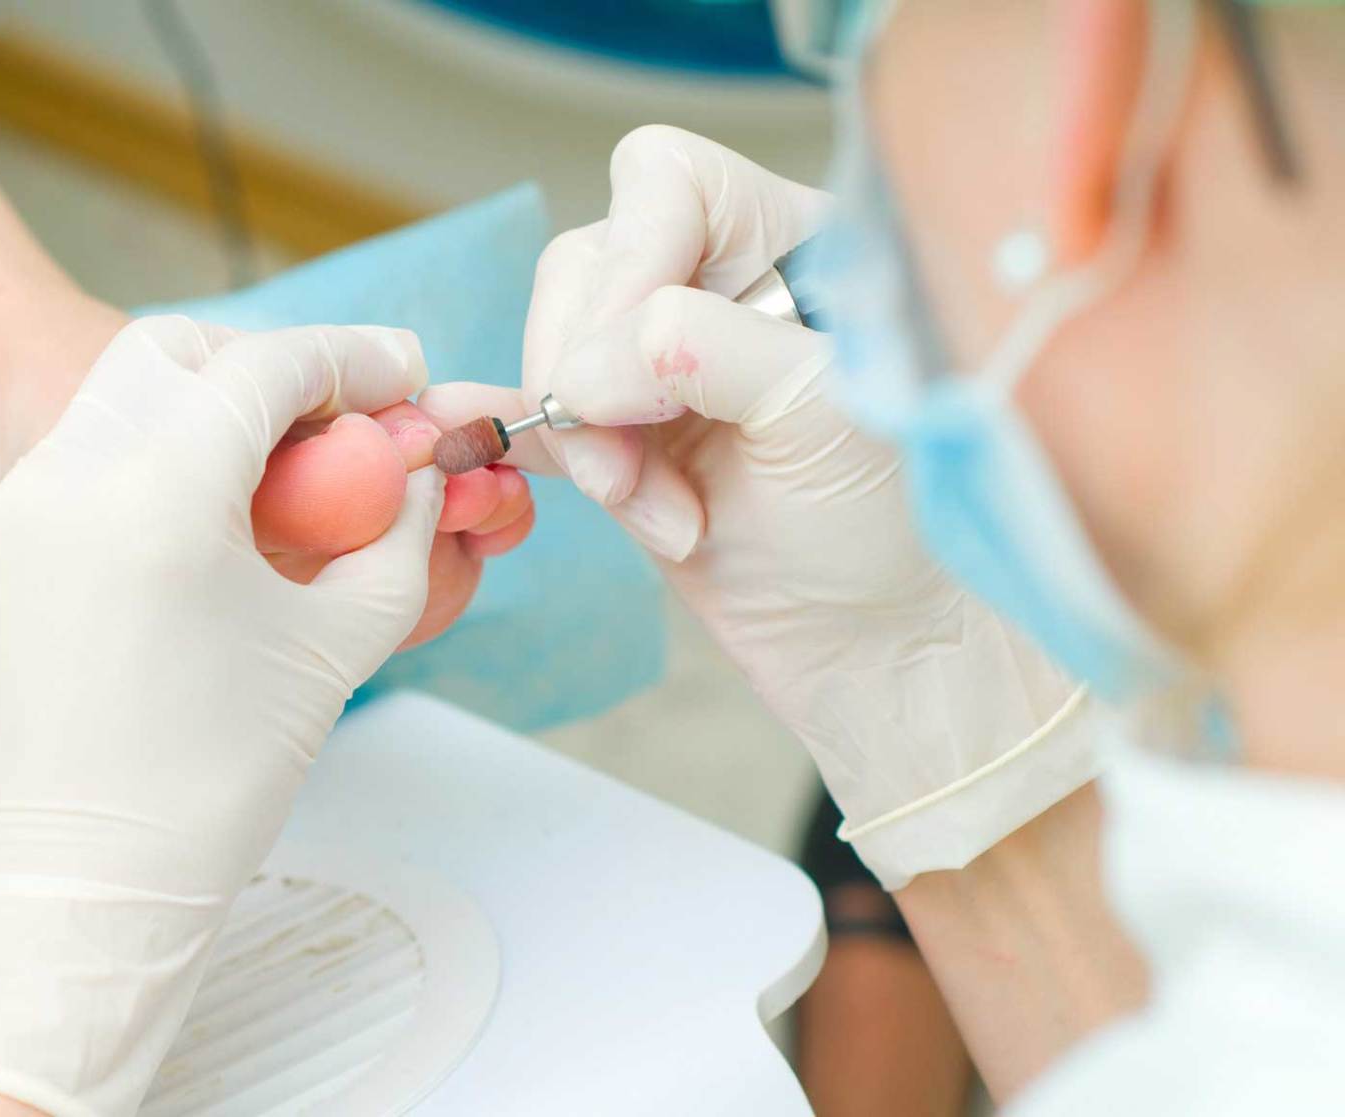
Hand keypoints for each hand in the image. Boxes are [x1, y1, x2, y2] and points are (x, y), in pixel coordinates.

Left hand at [0, 317, 444, 1113]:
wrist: (62, 897)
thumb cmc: (204, 789)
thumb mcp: (332, 650)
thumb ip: (398, 543)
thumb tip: (418, 476)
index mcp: (151, 493)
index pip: (268, 366)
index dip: (355, 358)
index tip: (408, 375)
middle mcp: (60, 477)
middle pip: (177, 352)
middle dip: (268, 365)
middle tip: (338, 420)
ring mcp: (6, 511)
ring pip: (117, 400)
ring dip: (204, 411)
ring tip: (275, 484)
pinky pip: (75, 465)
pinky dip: (145, 464)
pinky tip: (199, 533)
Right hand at [425, 127, 1095, 888]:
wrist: (884, 649)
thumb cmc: (900, 524)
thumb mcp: (825, 412)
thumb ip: (704, 350)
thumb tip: (581, 369)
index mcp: (796, 243)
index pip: (669, 183)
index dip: (633, 257)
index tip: (635, 358)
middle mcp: (724, 287)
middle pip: (592, 262)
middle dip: (596, 369)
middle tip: (634, 463)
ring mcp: (663, 364)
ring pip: (557, 344)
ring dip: (588, 438)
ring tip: (660, 516)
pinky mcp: (621, 436)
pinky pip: (534, 411)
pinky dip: (529, 444)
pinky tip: (536, 476)